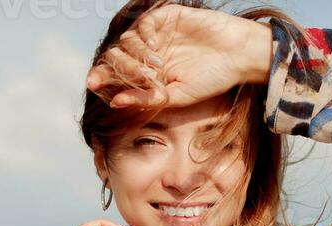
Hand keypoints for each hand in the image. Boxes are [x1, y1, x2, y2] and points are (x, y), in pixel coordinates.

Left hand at [85, 6, 271, 110]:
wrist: (238, 56)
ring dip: (135, 56)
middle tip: (135, 77)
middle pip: (117, 56)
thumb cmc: (211, 80)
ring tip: (153, 68)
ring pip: (127, 40)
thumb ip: (146, 99)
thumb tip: (114, 103)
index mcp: (149, 75)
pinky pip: (144, 23)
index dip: (103, 76)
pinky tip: (154, 47)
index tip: (93, 83)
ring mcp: (157, 34)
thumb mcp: (177, 97)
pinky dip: (143, 34)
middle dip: (118, 68)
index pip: (117, 74)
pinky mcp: (167, 17)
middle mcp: (149, 54)